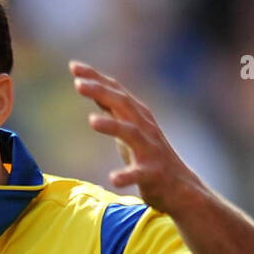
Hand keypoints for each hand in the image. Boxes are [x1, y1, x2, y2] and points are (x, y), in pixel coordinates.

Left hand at [70, 60, 204, 214]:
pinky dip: (127, 175)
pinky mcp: (153, 174)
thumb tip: (95, 91)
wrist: (179, 187)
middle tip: (78, 83)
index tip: (74, 66)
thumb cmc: (148, 156)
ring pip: (131, 134)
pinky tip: (113, 178)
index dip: (96, 78)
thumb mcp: (129, 129)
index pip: (115, 90)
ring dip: (113, 126)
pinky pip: (139, 174)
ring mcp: (150, 150)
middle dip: (101, 92)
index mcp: (137, 116)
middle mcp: (145, 128)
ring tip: (92, 121)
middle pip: (123, 104)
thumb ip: (113, 112)